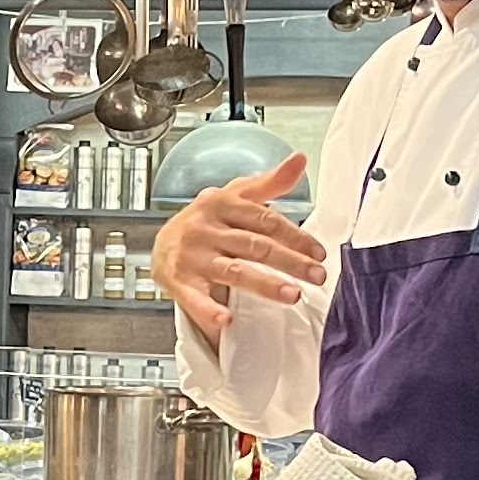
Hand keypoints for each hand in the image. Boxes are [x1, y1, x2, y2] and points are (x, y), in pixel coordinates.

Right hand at [149, 153, 323, 345]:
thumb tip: (299, 159)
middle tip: (317, 276)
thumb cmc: (205, 221)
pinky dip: (208, 310)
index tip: (318, 253)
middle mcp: (206, 229)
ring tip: (292, 295)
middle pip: (254, 245)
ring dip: (264, 284)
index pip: (265, 220)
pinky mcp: (179, 282)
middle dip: (289, 261)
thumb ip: (269, 182)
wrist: (160, 244)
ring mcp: (192, 256)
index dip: (294, 236)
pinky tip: (225, 320)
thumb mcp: (235, 196)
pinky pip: (195, 298)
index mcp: (222, 204)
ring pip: (234, 271)